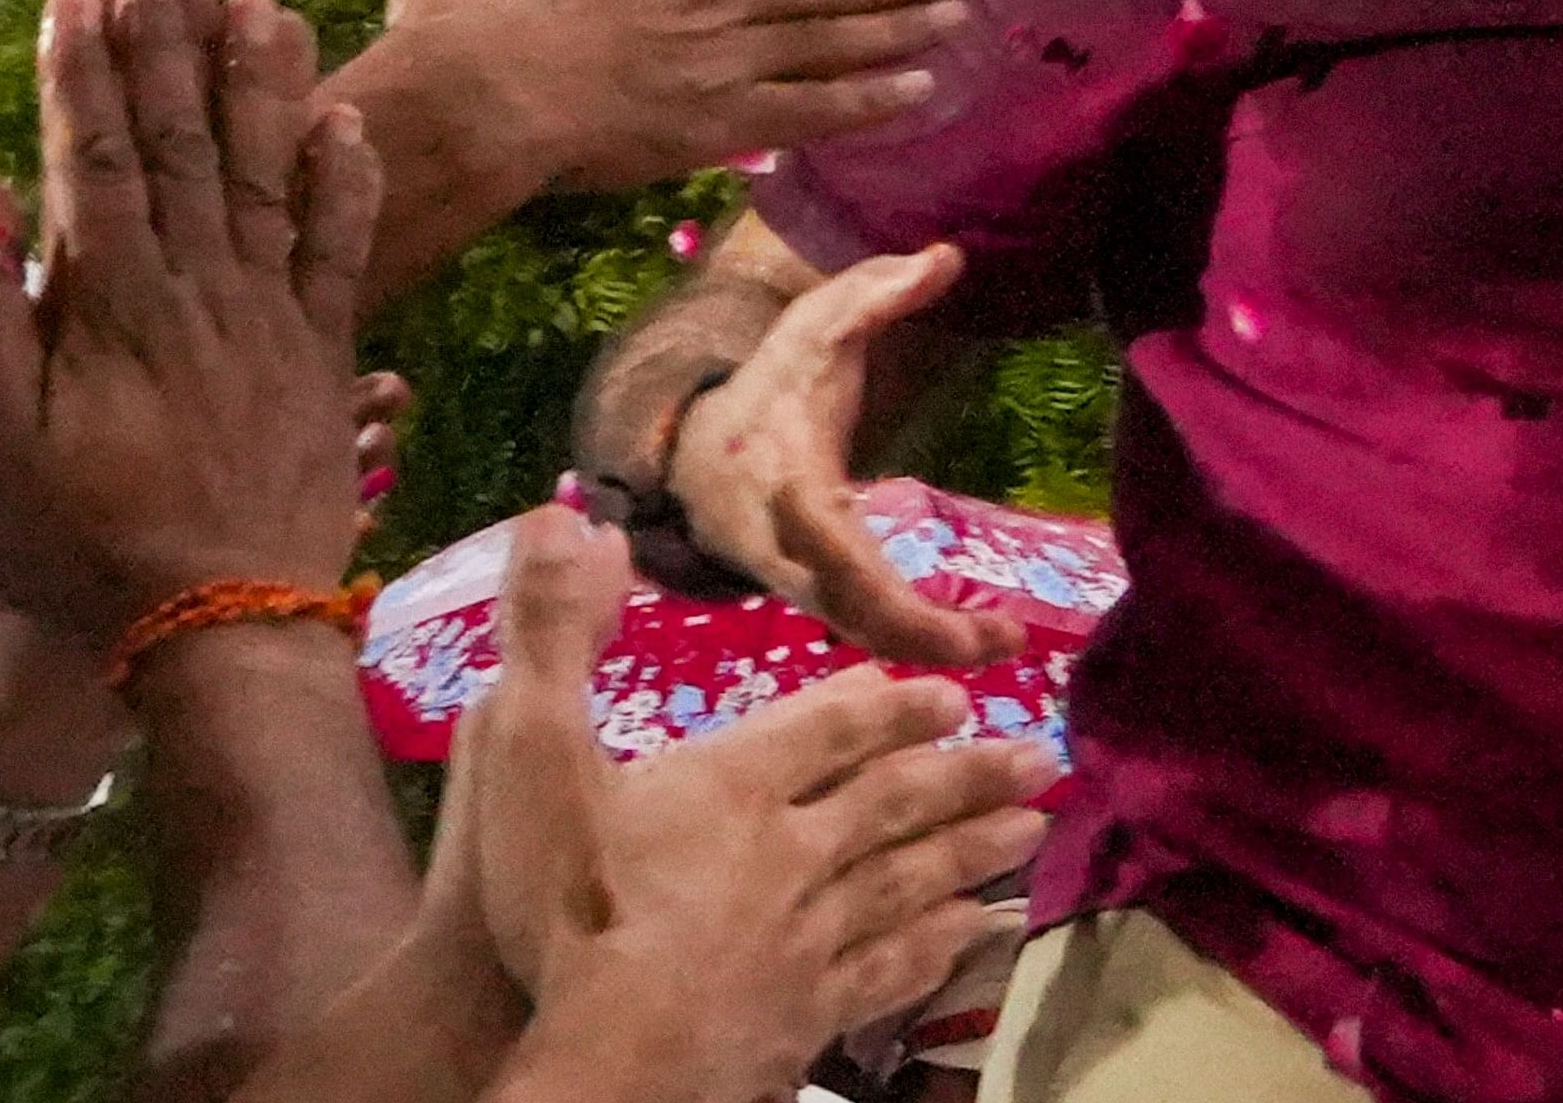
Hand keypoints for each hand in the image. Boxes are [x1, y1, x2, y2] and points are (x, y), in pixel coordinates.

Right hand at [0, 0, 380, 646]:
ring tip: (260, 0)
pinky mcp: (324, 354)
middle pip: (184, 147)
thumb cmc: (88, 541)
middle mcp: (200, 295)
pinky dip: (346, 185)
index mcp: (112, 308)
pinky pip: (340, 253)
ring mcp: (271, 319)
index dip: (87, 73)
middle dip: (171, 48)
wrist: (217, 622)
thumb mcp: (1, 443)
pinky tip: (349, 120)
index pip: (96, 163)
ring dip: (261, 87)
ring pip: (266, 178)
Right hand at [433, 509, 1050, 1102]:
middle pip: (894, 802)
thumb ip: (551, 635)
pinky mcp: (810, 1018)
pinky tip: (981, 933)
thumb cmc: (561, 908)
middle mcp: (792, 852)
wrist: (603, 1062)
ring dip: (975, 849)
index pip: (828, 729)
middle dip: (964, 772)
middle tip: (1038, 755)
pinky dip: (942, 946)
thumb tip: (570, 514)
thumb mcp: (525, 752)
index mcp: (732, 785)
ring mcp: (810, 940)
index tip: (950, 690)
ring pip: (912, 880)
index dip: (888, 705)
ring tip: (1034, 827)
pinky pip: (893, 971)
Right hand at [663, 245, 1021, 664]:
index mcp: (789, 489)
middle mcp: (788, 550)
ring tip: (1004, 645)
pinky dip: (910, 643)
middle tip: (1007, 643)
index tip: (960, 618)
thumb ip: (874, 293)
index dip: (889, 595)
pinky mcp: (811, 594)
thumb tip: (947, 255)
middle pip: (854, 615)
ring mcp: (796, 580)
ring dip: (927, 652)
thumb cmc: (768, 389)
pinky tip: (970, 643)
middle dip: (925, 641)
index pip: (838, 556)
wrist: (692, 450)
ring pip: (857, 633)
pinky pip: (859, 628)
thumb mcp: (811, 329)